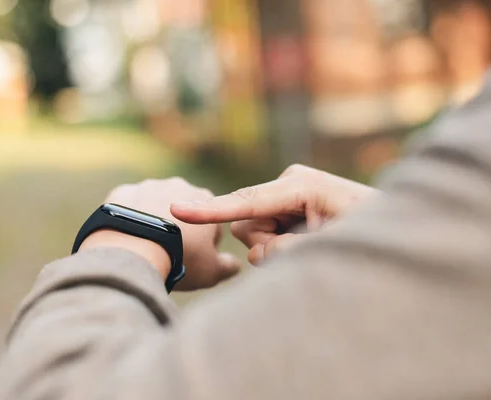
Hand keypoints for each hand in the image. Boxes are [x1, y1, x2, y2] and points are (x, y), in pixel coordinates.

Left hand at [81, 178, 240, 290]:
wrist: (132, 251)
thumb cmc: (178, 261)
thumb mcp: (211, 271)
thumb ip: (227, 266)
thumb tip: (234, 266)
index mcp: (204, 199)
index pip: (210, 222)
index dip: (204, 244)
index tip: (192, 260)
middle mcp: (177, 185)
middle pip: (181, 211)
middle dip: (177, 228)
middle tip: (168, 254)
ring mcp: (147, 186)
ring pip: (152, 206)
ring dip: (151, 222)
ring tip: (144, 248)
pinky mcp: (121, 192)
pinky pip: (127, 206)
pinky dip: (127, 220)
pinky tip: (125, 239)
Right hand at [171, 165, 377, 264]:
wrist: (399, 229)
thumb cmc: (372, 232)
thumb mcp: (330, 244)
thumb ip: (285, 250)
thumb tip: (256, 252)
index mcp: (299, 185)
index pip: (246, 201)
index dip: (211, 209)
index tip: (177, 209)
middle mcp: (287, 185)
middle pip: (244, 223)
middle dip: (265, 244)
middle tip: (304, 249)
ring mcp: (287, 196)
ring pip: (253, 233)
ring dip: (275, 248)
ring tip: (314, 244)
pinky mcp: (288, 207)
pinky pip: (265, 234)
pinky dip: (281, 245)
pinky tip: (310, 240)